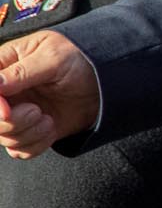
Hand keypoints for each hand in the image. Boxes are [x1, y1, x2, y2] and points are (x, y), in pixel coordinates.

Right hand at [0, 31, 100, 158]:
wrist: (106, 81)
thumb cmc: (79, 59)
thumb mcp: (53, 58)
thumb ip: (22, 72)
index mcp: (3, 66)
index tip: (7, 108)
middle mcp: (4, 93)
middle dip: (10, 122)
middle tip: (36, 111)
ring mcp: (15, 113)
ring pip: (3, 137)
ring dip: (27, 134)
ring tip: (47, 119)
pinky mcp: (30, 131)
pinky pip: (20, 150)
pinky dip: (35, 145)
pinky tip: (50, 128)